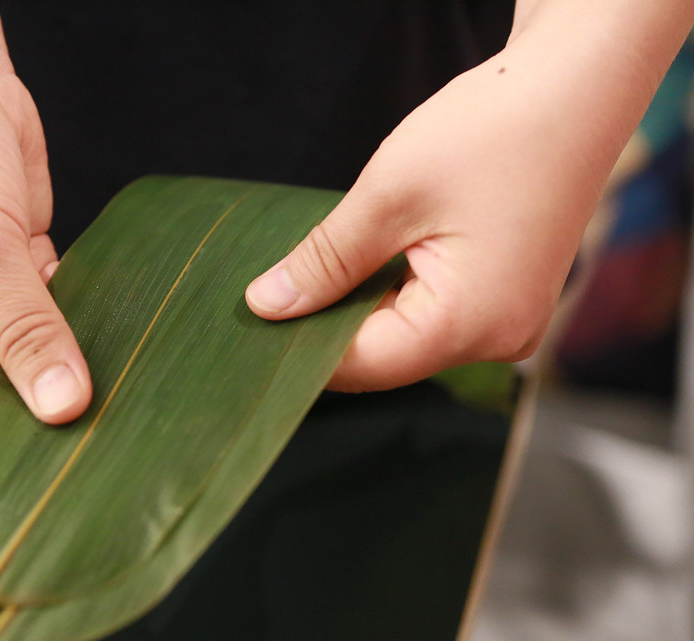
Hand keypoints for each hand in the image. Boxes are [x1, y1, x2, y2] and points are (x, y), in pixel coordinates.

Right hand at [0, 30, 91, 428]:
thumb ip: (24, 331)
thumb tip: (61, 405)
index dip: (11, 424)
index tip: (69, 437)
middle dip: (46, 386)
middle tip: (106, 405)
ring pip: (32, 346)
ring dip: (70, 347)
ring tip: (117, 364)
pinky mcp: (15, 263)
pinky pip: (54, 307)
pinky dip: (80, 309)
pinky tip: (112, 316)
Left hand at [246, 1, 690, 390]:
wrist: (574, 88)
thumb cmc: (491, 131)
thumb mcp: (386, 197)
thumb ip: (324, 262)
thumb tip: (266, 306)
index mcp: (470, 326)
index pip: (360, 366)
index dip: (298, 348)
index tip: (251, 324)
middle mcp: (497, 340)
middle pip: (382, 357)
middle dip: (324, 327)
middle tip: (268, 293)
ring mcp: (506, 322)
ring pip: (403, 336)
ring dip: (355, 307)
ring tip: (311, 271)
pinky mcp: (505, 299)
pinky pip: (431, 314)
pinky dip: (389, 293)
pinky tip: (363, 261)